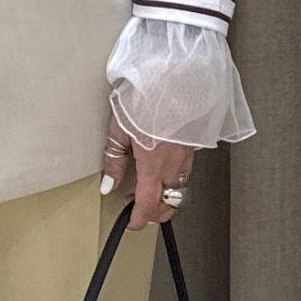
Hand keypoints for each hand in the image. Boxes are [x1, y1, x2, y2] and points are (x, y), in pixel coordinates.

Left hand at [99, 109, 194, 230]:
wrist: (175, 76)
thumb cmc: (147, 97)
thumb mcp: (119, 129)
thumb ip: (114, 160)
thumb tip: (109, 185)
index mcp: (154, 165)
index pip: (148, 205)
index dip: (139, 220)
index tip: (130, 224)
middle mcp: (174, 164)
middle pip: (168, 204)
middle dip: (153, 214)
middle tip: (136, 210)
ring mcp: (186, 155)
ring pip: (178, 189)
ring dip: (164, 197)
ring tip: (145, 189)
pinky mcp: (192, 143)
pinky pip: (184, 172)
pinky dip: (173, 180)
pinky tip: (161, 169)